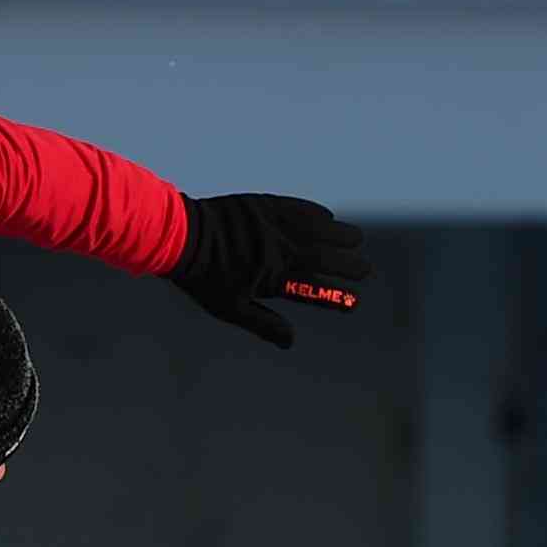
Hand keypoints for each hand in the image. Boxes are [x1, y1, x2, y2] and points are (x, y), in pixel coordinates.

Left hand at [164, 194, 370, 348]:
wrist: (182, 236)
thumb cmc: (204, 278)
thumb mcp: (231, 308)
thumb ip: (264, 323)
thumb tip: (291, 342)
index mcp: (273, 276)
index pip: (313, 289)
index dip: (335, 296)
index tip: (354, 302)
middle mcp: (279, 248)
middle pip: (322, 258)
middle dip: (346, 265)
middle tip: (365, 271)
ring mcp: (273, 224)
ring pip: (317, 228)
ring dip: (339, 234)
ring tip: (356, 239)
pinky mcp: (264, 204)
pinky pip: (298, 207)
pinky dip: (315, 212)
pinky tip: (328, 217)